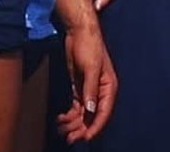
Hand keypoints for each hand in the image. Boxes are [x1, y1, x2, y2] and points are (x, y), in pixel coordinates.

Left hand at [58, 21, 117, 142]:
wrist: (79, 32)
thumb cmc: (89, 46)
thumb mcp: (90, 68)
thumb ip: (90, 90)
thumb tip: (91, 111)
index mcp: (109, 87)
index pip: (103, 112)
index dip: (96, 127)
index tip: (85, 138)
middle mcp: (100, 91)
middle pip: (92, 116)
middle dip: (81, 128)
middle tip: (69, 138)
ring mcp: (89, 90)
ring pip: (83, 114)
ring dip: (73, 124)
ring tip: (62, 130)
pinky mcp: (79, 87)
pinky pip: (76, 107)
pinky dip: (69, 115)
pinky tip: (61, 119)